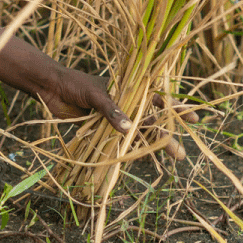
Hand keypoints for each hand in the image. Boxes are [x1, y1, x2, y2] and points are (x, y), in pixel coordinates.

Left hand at [37, 65, 192, 159]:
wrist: (50, 87)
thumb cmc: (74, 83)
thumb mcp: (95, 94)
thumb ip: (112, 110)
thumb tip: (129, 128)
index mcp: (128, 89)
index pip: (156, 99)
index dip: (175, 109)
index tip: (193, 119)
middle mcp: (125, 104)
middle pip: (151, 120)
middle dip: (167, 135)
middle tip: (181, 153)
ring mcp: (114, 117)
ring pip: (138, 133)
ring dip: (152, 145)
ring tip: (171, 158)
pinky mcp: (101, 129)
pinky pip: (120, 141)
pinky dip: (130, 149)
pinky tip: (142, 158)